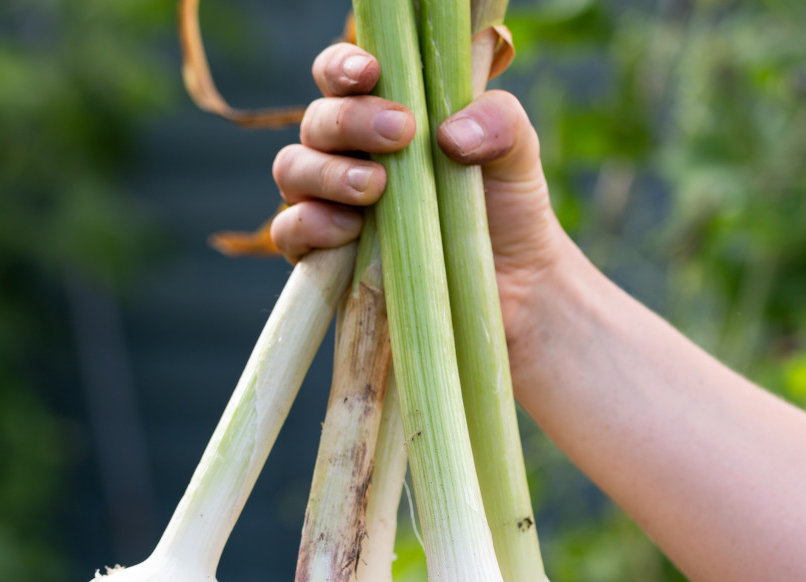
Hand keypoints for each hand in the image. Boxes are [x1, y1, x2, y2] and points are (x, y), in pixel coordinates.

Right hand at [270, 42, 577, 357]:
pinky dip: (309, 223)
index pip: (341, 77)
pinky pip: (288, 232)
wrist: (514, 290)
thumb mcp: (516, 155)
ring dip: (326, 171)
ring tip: (376, 188)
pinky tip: (350, 229)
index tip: (371, 72)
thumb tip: (447, 134)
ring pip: (291, 169)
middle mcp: (348, 157)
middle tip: (401, 134)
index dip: (342, 66)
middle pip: (316, 121)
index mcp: (384, 118)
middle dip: (351, 120)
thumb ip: (498, 123)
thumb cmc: (507, 213)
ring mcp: (331, 208)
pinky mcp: (326, 262)